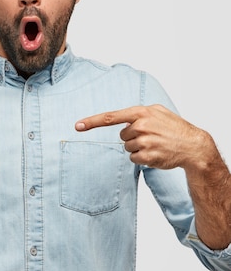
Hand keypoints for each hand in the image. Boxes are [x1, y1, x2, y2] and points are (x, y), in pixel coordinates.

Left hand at [75, 104, 210, 169]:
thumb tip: (121, 121)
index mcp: (141, 113)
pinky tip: (156, 153)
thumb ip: (138, 114)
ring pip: (128, 148)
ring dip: (139, 148)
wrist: (194, 146)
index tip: (77, 125)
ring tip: (156, 144)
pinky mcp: (147, 156)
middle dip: (133, 137)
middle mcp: (141, 126)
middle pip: (123, 136)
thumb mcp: (158, 112)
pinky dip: (142, 158)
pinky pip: (134, 158)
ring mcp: (144, 142)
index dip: (92, 122)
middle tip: (152, 137)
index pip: (110, 117)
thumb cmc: (174, 128)